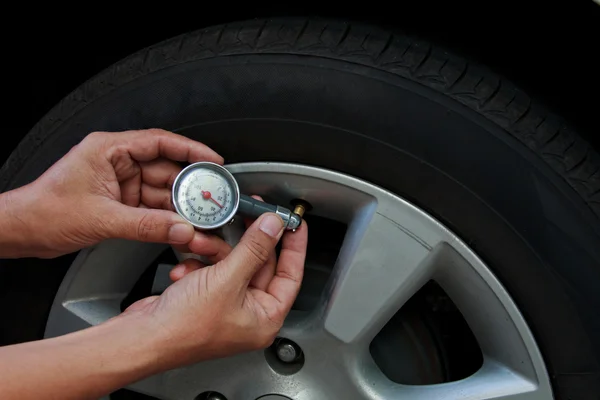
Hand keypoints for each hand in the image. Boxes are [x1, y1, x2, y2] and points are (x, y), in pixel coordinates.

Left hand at [1, 129, 222, 257]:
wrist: (22, 232)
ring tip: (199, 218)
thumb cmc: (44, 211)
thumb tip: (180, 229)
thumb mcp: (101, 218)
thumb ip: (146, 226)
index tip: (214, 160)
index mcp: (110, 149)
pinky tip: (179, 226)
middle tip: (211, 199)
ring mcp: (120, 183)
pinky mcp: (120, 203)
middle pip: (166, 169)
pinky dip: (166, 218)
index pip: (160, 142)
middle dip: (189, 186)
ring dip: (179, 207)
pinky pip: (152, 208)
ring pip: (161, 192)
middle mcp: (117, 163)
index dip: (191, 149)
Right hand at [122, 212, 307, 368]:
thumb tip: (273, 227)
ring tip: (199, 247)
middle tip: (246, 216)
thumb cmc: (183, 329)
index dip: (295, 247)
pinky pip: (211, 269)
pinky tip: (184, 270)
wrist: (141, 337)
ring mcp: (225, 305)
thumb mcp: (227, 279)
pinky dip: (198, 264)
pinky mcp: (204, 297)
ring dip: (214, 251)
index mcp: (265, 318)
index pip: (291, 275)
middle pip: (258, 264)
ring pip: (231, 262)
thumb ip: (254, 249)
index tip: (296, 224)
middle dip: (243, 242)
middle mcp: (248, 313)